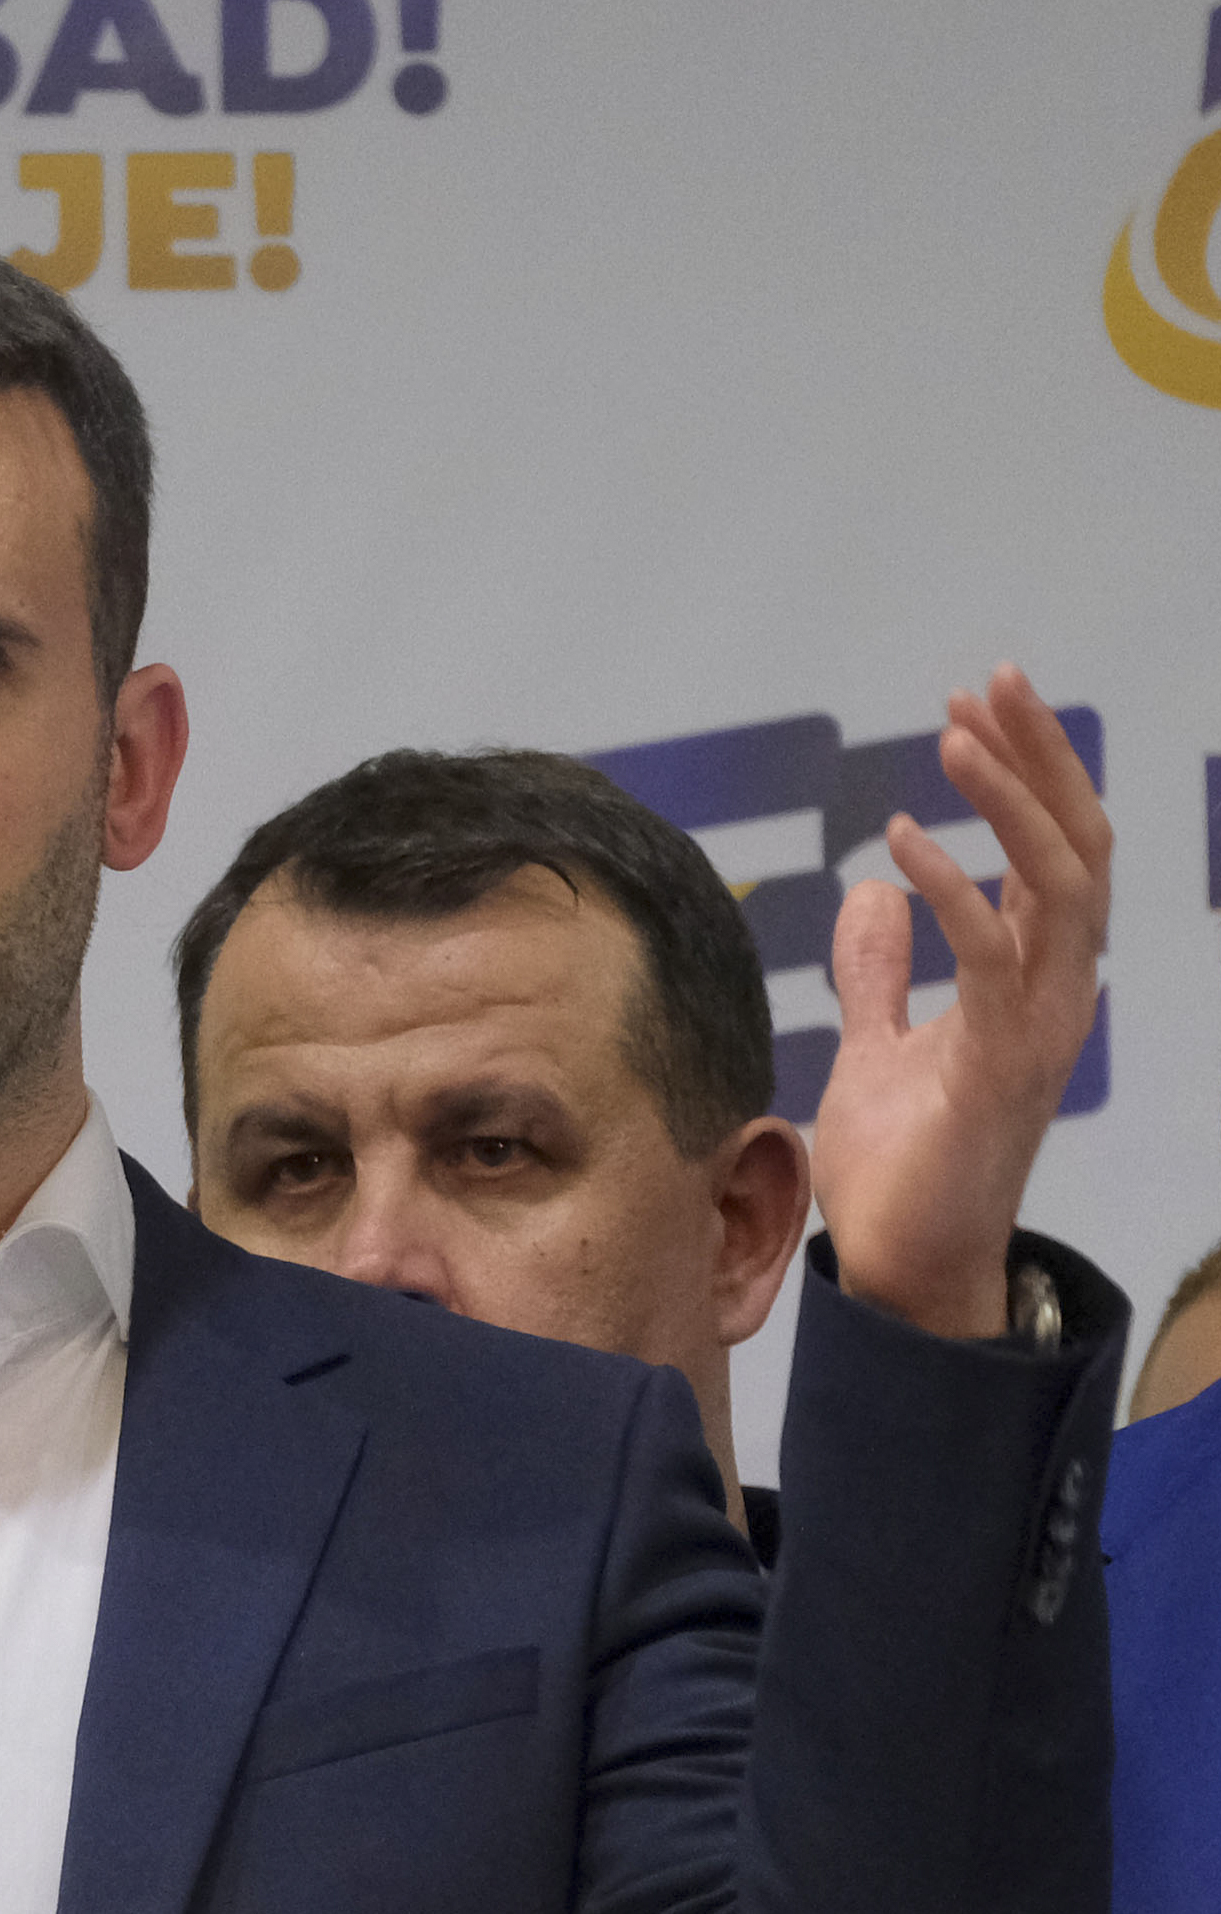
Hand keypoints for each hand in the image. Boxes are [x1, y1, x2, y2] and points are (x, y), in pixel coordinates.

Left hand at [810, 665, 1108, 1337]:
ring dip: (1011, 802)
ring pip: (1061, 887)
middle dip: (1041, 758)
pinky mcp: (999, 1066)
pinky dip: (952, 891)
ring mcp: (1039, 1029)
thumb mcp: (878, 1044)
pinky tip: (899, 845)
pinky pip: (991, 958)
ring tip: (957, 734)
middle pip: (1077, 847)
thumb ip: (882, 972)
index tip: (981, 703)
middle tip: (992, 681)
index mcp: (1029, 982)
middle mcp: (1054, 995)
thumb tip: (870, 894)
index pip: (1051, 851)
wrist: (900, 1266)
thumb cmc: (900, 1167)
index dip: (1029, 774)